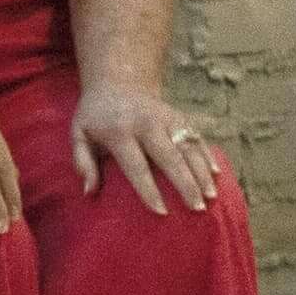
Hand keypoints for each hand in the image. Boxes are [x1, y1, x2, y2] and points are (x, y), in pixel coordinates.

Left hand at [68, 85, 228, 219]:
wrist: (117, 82)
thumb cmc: (96, 118)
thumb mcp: (79, 135)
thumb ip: (82, 162)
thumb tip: (89, 192)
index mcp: (120, 130)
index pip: (137, 165)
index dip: (148, 189)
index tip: (160, 211)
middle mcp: (147, 122)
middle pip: (170, 156)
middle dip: (185, 183)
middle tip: (196, 209)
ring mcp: (167, 117)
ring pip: (189, 147)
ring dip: (201, 172)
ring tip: (211, 197)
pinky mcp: (180, 116)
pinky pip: (197, 137)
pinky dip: (208, 155)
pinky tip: (216, 175)